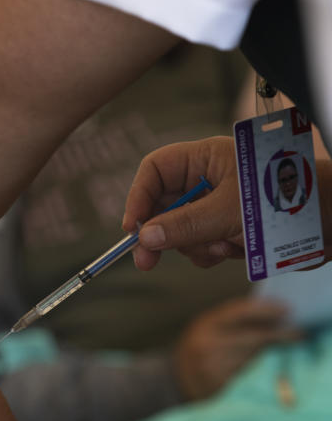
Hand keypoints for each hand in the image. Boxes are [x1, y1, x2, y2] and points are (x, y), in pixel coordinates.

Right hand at [123, 136, 245, 270]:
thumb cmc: (287, 200)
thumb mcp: (229, 213)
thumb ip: (184, 227)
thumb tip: (144, 238)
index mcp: (207, 158)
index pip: (156, 171)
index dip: (139, 197)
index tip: (132, 228)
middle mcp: (209, 179)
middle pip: (163, 205)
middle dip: (160, 233)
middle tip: (147, 261)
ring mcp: (218, 205)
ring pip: (181, 231)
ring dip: (195, 246)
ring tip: (224, 247)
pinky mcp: (229, 228)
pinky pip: (202, 245)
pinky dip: (213, 253)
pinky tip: (235, 250)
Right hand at [174, 298, 301, 400]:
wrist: (176, 378)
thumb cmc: (202, 347)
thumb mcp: (210, 326)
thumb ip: (236, 320)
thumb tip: (276, 316)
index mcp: (205, 324)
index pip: (240, 312)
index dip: (266, 310)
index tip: (287, 310)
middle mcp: (207, 345)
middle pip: (254, 338)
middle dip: (279, 335)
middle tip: (297, 334)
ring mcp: (213, 368)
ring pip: (255, 359)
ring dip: (272, 354)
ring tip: (282, 349)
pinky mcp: (219, 387)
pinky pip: (249, 377)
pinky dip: (261, 370)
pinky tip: (267, 367)